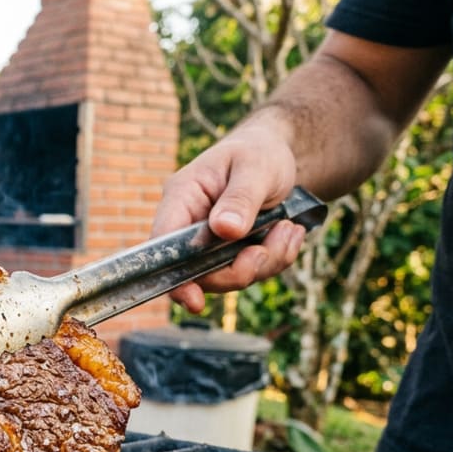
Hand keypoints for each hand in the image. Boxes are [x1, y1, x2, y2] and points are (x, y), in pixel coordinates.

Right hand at [152, 123, 304, 312]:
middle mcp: (189, 225)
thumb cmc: (259, 152)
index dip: (174, 276)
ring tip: (289, 229)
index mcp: (182, 198)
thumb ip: (240, 197)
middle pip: (197, 272)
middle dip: (238, 270)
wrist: (276, 155)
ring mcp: (209, 243)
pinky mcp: (230, 252)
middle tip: (267, 249)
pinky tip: (289, 232)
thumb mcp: (255, 167)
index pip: (163, 245)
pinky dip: (276, 258)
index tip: (194, 300)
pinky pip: (250, 272)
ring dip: (266, 261)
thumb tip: (224, 229)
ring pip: (228, 276)